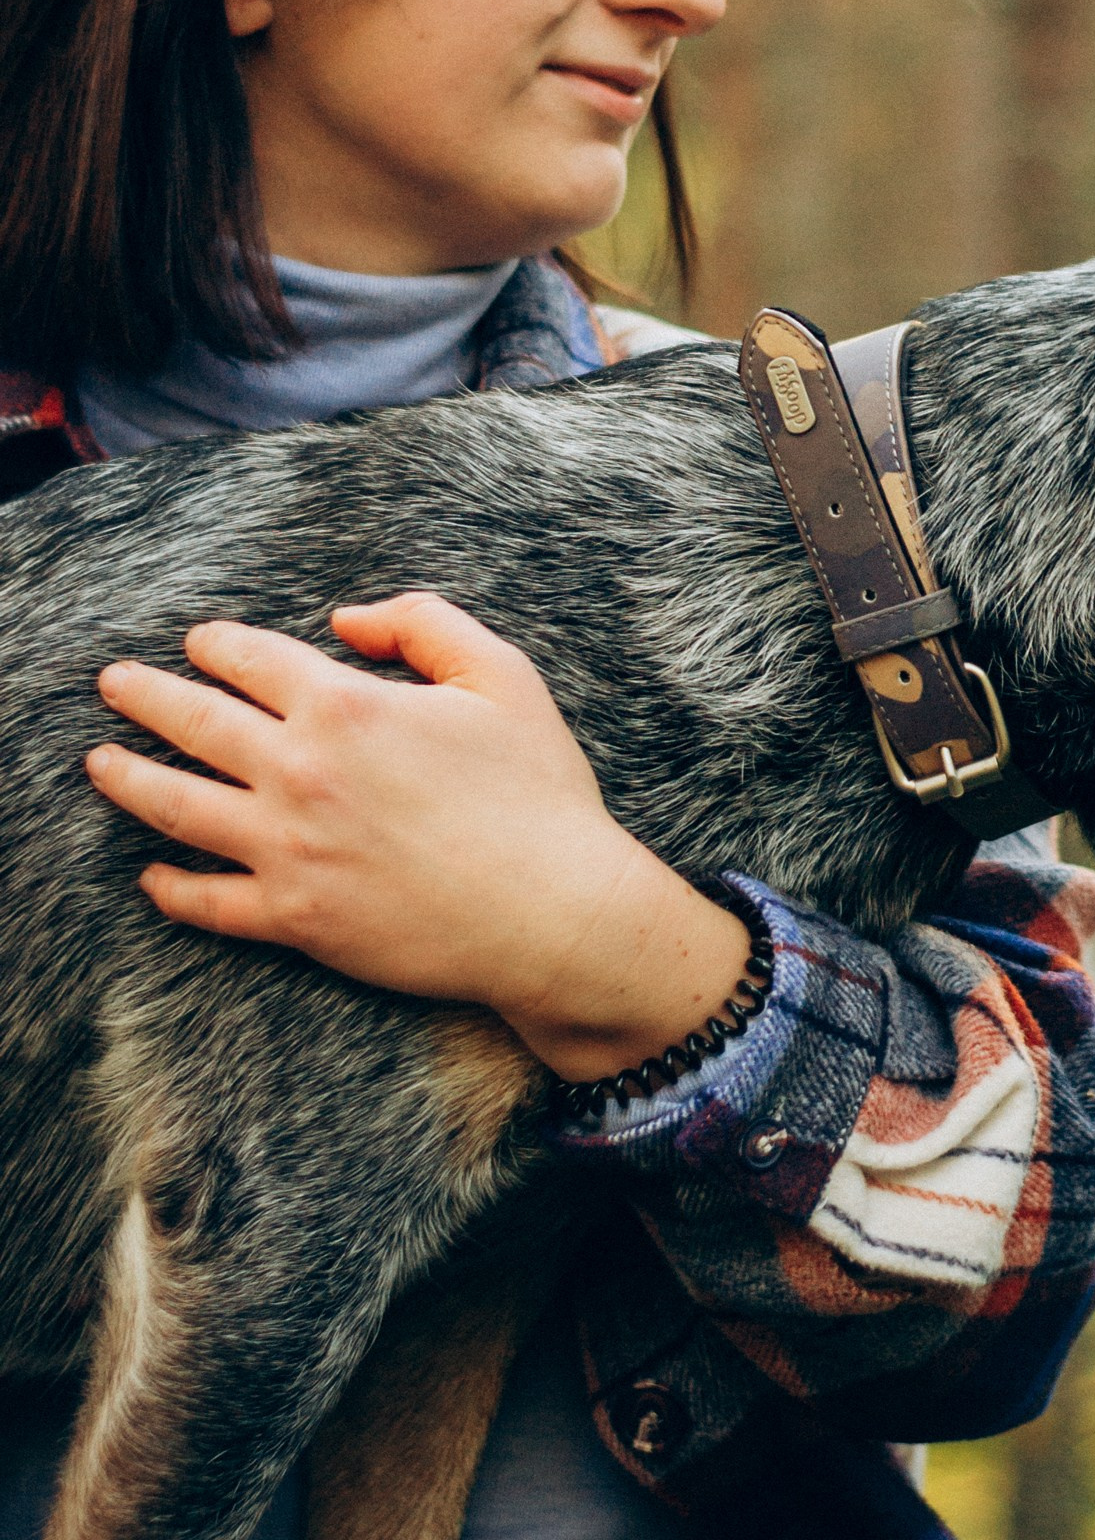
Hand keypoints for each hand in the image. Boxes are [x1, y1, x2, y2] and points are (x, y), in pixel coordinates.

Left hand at [85, 593, 750, 1080]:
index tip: (198, 641)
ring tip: (98, 763)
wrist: (553, 913)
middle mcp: (300, 772)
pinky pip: (208, 902)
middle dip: (144, 696)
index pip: (250, 659)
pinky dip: (170, 886)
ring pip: (176, 807)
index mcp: (347, 706)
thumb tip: (347, 620)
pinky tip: (149, 874)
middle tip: (113, 684)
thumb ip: (423, 622)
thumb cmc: (537, 792)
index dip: (216, 643)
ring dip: (127, 779)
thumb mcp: (502, 674)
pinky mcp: (293, 919)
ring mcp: (287, 850)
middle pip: (193, 723)